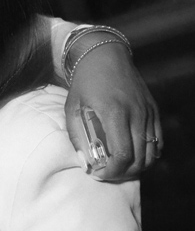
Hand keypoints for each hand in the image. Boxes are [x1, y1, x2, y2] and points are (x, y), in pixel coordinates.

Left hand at [65, 41, 161, 179]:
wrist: (105, 56)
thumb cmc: (85, 84)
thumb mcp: (73, 110)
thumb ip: (78, 139)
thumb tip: (86, 165)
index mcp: (114, 114)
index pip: (122, 155)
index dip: (112, 172)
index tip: (99, 174)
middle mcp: (136, 114)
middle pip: (139, 159)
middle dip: (123, 173)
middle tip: (108, 173)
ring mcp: (147, 112)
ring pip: (151, 153)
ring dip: (137, 166)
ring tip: (120, 166)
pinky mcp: (153, 110)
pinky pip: (158, 140)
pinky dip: (149, 154)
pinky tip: (134, 155)